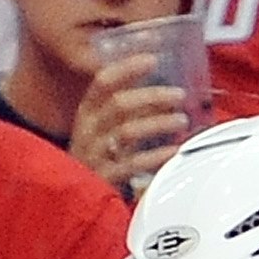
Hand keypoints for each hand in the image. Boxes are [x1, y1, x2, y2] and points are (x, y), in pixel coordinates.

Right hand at [69, 53, 190, 192]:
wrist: (77, 199)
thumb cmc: (97, 160)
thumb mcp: (107, 130)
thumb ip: (129, 112)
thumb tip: (166, 98)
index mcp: (87, 113)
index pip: (103, 82)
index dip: (127, 68)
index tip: (151, 59)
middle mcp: (88, 130)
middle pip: (119, 104)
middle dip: (153, 96)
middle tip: (179, 95)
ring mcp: (94, 154)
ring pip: (128, 131)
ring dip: (158, 123)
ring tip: (181, 121)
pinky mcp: (104, 178)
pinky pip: (132, 163)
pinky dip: (155, 156)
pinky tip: (173, 151)